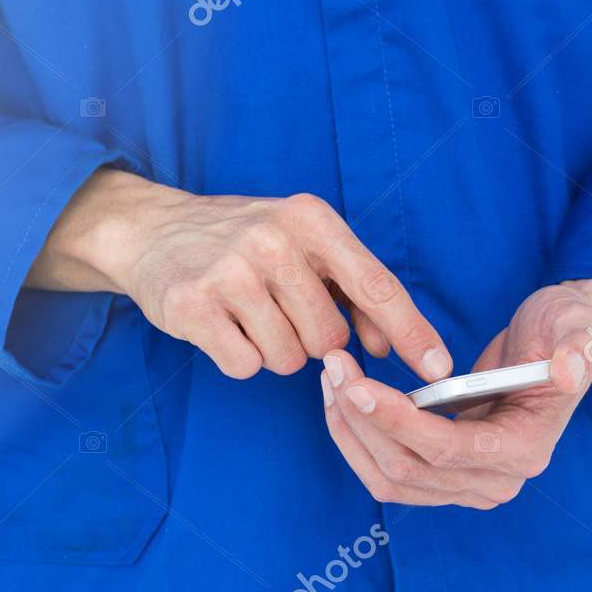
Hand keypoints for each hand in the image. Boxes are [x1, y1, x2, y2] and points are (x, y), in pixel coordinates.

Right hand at [31, 168, 452, 380]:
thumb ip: (353, 291)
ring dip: (274, 350)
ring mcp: (230, 271)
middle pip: (330, 339)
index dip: (412, 333)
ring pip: (289, 359)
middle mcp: (273, 240)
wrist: (151, 229)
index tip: (441, 370)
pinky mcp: (192, 305)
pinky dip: (239, 359)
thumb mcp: (305, 246)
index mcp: (312, 220)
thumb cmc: (244, 243)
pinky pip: (245, 367)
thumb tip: (388, 346)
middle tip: (281, 311)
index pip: (377, 286)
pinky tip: (222, 326)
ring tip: (248, 314)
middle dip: (314, 341)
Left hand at [319, 279, 591, 508]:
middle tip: (333, 367)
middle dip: (362, 421)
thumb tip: (568, 370)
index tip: (357, 385)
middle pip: (409, 469)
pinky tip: (343, 400)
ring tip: (331, 379)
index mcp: (526, 449)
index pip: (448, 450)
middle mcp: (497, 481)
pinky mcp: (446, 478)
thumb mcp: (577, 326)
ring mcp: (469, 486)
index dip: (398, 422)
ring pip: (391, 479)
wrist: (557, 344)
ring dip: (351, 434)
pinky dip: (358, 442)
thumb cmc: (566, 330)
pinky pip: (389, 475)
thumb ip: (579, 348)